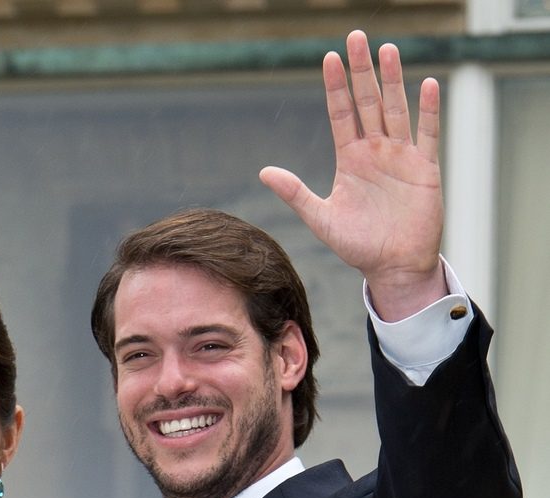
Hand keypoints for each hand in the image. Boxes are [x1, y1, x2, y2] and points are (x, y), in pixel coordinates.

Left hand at [260, 30, 446, 320]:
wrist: (392, 266)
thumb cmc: (357, 246)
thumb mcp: (321, 219)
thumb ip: (295, 193)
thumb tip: (264, 171)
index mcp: (349, 159)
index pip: (340, 113)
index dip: (336, 87)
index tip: (330, 58)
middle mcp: (375, 150)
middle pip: (367, 102)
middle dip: (362, 71)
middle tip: (356, 37)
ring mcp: (401, 156)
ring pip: (396, 109)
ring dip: (393, 80)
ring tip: (388, 50)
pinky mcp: (424, 168)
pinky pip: (428, 133)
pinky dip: (429, 111)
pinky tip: (428, 85)